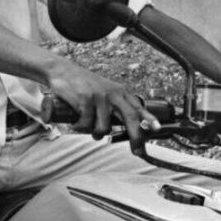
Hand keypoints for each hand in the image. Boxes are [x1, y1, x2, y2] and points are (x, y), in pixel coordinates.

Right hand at [45, 59, 160, 152]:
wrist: (62, 70)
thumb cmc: (84, 85)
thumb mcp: (104, 92)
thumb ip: (114, 106)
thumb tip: (122, 129)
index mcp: (120, 92)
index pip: (138, 107)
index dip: (149, 119)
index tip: (158, 129)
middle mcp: (113, 94)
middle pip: (130, 117)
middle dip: (136, 136)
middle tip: (137, 150)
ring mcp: (100, 96)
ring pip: (104, 127)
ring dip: (96, 134)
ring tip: (87, 129)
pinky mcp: (85, 99)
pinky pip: (86, 123)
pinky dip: (80, 127)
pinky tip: (75, 123)